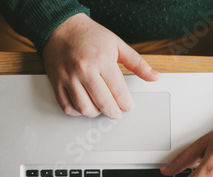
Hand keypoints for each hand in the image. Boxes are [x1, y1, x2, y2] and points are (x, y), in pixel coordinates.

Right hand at [42, 13, 160, 118]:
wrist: (61, 27)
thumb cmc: (90, 35)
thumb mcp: (117, 45)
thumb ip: (137, 63)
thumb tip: (154, 77)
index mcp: (102, 60)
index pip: (119, 92)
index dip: (126, 104)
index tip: (127, 106)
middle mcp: (84, 70)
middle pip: (103, 104)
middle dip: (113, 112)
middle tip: (116, 111)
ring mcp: (69, 77)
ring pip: (84, 109)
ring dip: (96, 113)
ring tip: (100, 107)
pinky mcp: (57, 82)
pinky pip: (67, 107)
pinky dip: (77, 112)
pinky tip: (84, 105)